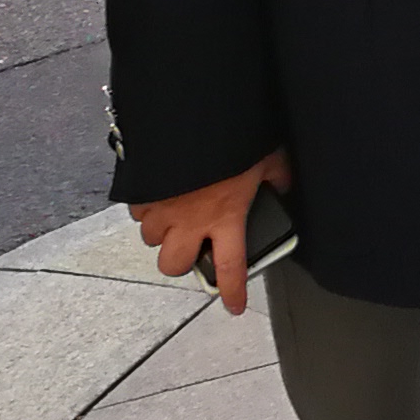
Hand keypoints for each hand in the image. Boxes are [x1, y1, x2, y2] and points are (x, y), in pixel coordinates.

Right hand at [135, 150, 291, 314]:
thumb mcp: (267, 156)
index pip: (230, 267)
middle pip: (173, 264)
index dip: (233, 291)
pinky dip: (146, 209)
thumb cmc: (234, 138)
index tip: (234, 306)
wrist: (193, 113)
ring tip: (174, 217)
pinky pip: (138, 212)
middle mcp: (190, 221)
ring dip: (161, 233)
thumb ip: (276, 176)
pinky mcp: (142, 191)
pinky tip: (160, 196)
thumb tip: (281, 184)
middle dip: (180, 260)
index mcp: (226, 218)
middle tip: (191, 246)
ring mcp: (162, 208)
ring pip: (151, 240)